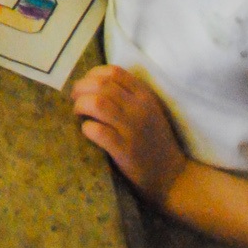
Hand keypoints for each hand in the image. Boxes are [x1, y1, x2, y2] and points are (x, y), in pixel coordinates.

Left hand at [71, 65, 188, 204]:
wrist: (172, 176)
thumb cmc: (154, 141)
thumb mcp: (149, 110)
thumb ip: (128, 95)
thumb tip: (93, 84)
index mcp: (145, 95)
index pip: (114, 72)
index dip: (93, 74)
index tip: (85, 85)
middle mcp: (139, 108)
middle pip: (101, 85)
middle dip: (81, 88)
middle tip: (75, 99)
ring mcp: (133, 129)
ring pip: (97, 103)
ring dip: (81, 105)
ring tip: (78, 113)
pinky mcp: (125, 150)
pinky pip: (98, 131)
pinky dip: (87, 128)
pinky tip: (87, 131)